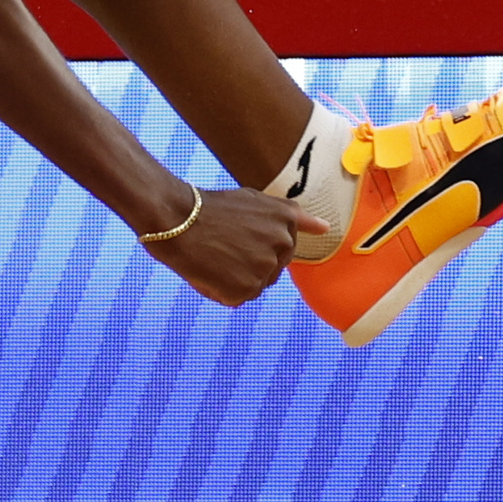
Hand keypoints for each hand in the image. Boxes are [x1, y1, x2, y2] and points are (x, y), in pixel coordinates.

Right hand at [143, 188, 330, 308]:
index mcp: (287, 222)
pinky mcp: (247, 288)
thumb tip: (326, 228)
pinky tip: (208, 271)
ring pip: (255, 286)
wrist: (176, 219)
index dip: (254, 245)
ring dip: (235, 278)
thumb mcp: (258, 202)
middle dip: (248, 264)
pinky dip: (222, 291)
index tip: (237, 235)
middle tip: (223, 245)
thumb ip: (294, 215)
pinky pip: (238, 299)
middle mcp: (283, 244)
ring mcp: (266, 268)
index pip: (281, 250)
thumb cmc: (212, 209)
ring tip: (214, 257)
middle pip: (271, 271)